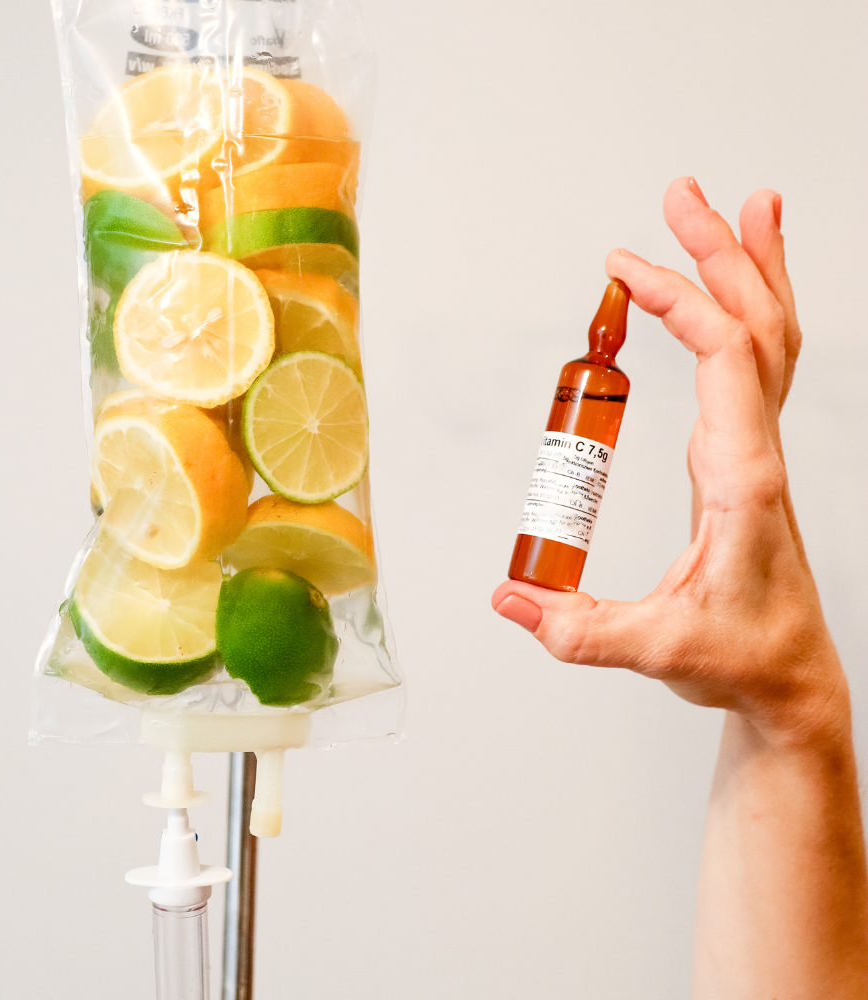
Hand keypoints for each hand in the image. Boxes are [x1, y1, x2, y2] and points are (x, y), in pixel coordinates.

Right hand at [492, 177, 846, 745]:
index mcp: (741, 476)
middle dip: (721, 253)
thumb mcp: (654, 648)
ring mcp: (756, 449)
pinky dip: (752, 310)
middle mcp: (757, 449)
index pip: (725, 358)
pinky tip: (739, 284)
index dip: (681, 302)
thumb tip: (507, 598)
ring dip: (750, 268)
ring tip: (735, 207)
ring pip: (771, 338)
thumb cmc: (736, 656)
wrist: (788, 677)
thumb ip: (578, 627)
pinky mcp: (744, 456)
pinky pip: (757, 364)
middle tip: (683, 194)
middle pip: (757, 326)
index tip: (626, 269)